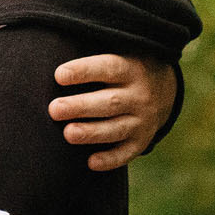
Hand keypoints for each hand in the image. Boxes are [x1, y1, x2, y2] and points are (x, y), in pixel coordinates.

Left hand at [49, 53, 177, 170]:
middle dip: (81, 106)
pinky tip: (91, 163)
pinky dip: (110, 159)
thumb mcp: (116, 54)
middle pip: (110, 102)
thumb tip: (48, 51)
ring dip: (92, 133)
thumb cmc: (122, 70)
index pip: (107, 68)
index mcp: (130, 69)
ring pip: (117, 128)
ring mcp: (142, 120)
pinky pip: (127, 152)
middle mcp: (139, 95)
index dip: (84, 71)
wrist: (166, 87)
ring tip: (68, 134)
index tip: (59, 75)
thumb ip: (89, 60)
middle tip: (54, 109)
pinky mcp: (141, 140)